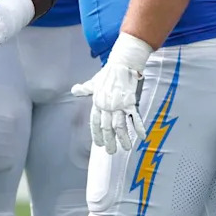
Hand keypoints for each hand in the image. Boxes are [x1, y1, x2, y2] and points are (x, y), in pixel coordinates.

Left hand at [71, 33, 151, 153]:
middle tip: (111, 152)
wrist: (122, 63)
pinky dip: (138, 127)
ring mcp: (119, 104)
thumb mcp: (94, 81)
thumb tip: (74, 90)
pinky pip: (134, 117)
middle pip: (107, 127)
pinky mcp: (131, 101)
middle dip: (109, 141)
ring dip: (123, 138)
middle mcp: (107, 105)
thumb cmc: (108, 73)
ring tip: (127, 148)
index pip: (95, 122)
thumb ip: (84, 88)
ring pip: (120, 125)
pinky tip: (142, 137)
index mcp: (97, 102)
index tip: (99, 144)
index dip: (97, 134)